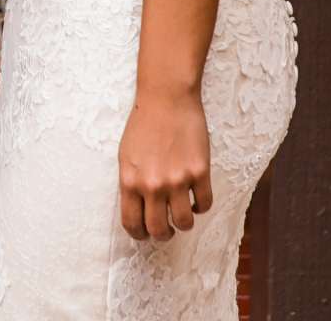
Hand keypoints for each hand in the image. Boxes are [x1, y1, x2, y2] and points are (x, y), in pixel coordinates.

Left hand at [117, 89, 213, 241]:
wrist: (166, 97)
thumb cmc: (144, 123)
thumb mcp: (126, 156)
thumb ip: (131, 184)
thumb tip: (139, 209)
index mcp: (129, 181)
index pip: (132, 223)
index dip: (139, 234)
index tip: (145, 234)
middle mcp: (152, 184)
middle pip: (159, 230)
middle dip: (163, 235)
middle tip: (167, 230)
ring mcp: (177, 179)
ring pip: (185, 222)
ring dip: (184, 223)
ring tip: (183, 214)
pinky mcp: (199, 172)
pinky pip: (204, 204)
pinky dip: (201, 206)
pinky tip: (196, 197)